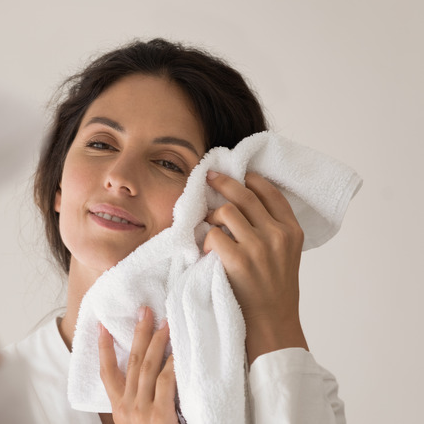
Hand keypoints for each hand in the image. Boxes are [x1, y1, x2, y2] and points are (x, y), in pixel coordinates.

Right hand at [98, 307, 178, 423]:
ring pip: (148, 366)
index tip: (102, 326)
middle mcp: (127, 406)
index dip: (103, 347)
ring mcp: (142, 410)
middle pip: (130, 361)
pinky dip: (172, 364)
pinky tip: (179, 351)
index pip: (107, 372)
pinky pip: (166, 381)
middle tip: (144, 310)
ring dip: (157, 341)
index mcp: (119, 409)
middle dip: (138, 333)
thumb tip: (144, 383)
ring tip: (166, 322)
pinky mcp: (160, 415)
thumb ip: (138, 405)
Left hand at [203, 170, 307, 362]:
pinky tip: (206, 250)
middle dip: (222, 182)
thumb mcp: (285, 255)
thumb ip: (271, 229)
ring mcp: (257, 247)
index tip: (238, 173)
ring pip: (225, 212)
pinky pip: (212, 235)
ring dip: (211, 217)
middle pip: (244, 195)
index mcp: (292, 231)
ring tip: (208, 227)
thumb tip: (242, 202)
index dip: (252, 179)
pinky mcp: (237, 260)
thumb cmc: (274, 290)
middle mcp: (277, 235)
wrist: (272, 324)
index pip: (271, 192)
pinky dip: (205, 240)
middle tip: (209, 177)